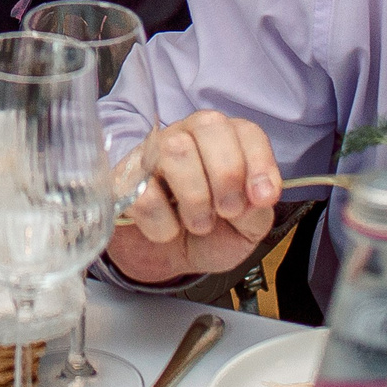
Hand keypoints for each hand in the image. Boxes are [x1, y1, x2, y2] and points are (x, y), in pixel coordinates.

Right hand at [105, 109, 283, 284]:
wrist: (167, 260)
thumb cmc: (210, 235)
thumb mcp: (246, 229)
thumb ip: (258, 211)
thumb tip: (257, 196)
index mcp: (224, 141)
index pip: (246, 130)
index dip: (260, 163)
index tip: (263, 199)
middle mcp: (187, 135)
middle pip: (210, 126)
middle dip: (226, 175)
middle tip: (227, 211)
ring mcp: (152, 153)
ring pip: (176, 150)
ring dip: (196, 200)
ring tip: (198, 224)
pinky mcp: (124, 179)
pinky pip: (145, 193)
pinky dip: (164, 225)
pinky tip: (168, 229)